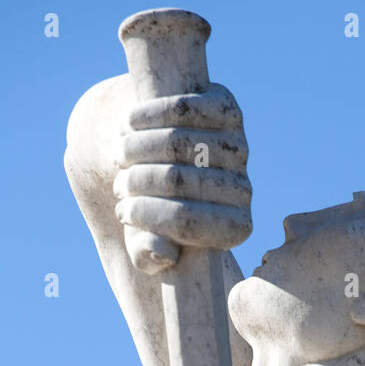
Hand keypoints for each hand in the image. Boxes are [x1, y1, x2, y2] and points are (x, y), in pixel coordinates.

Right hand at [113, 87, 251, 266]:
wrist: (157, 160)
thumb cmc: (152, 209)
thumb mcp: (143, 240)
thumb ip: (148, 256)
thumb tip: (161, 252)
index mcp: (234, 230)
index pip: (186, 222)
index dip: (145, 215)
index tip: (121, 211)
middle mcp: (244, 190)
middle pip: (178, 180)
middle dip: (136, 181)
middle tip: (120, 185)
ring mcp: (239, 147)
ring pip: (177, 141)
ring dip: (136, 147)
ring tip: (121, 156)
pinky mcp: (227, 110)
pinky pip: (182, 108)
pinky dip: (147, 115)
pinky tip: (130, 124)